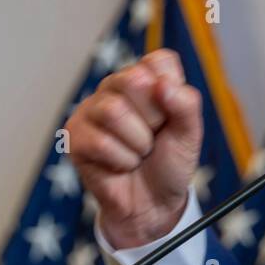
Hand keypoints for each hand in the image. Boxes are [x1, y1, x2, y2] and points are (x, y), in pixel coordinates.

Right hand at [64, 49, 202, 249]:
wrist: (153, 203)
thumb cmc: (170, 163)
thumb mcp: (190, 133)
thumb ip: (186, 105)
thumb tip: (162, 85)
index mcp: (147, 77)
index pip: (159, 62)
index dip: (172, 94)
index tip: (171, 117)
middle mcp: (116, 86)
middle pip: (133, 80)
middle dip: (153, 120)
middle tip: (153, 138)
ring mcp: (91, 109)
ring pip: (113, 111)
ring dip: (137, 144)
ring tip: (138, 153)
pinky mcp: (74, 134)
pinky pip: (99, 141)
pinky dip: (121, 160)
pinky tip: (121, 165)